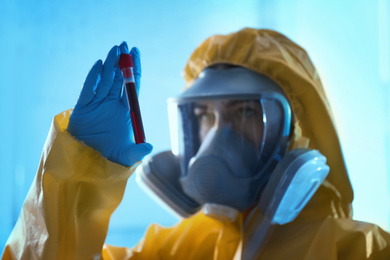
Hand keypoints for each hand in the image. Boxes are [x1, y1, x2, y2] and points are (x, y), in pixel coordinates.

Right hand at [67, 42, 152, 165]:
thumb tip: (149, 147)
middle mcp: (113, 104)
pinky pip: (88, 89)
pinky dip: (93, 77)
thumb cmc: (111, 157)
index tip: (136, 52)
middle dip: (122, 62)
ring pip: (105, 80)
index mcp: (126, 110)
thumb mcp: (127, 156)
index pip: (133, 85)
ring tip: (114, 50)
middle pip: (119, 78)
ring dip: (110, 65)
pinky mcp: (83, 107)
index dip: (134, 69)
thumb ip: (138, 151)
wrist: (88, 162)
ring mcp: (98, 104)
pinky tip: (99, 65)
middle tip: (124, 44)